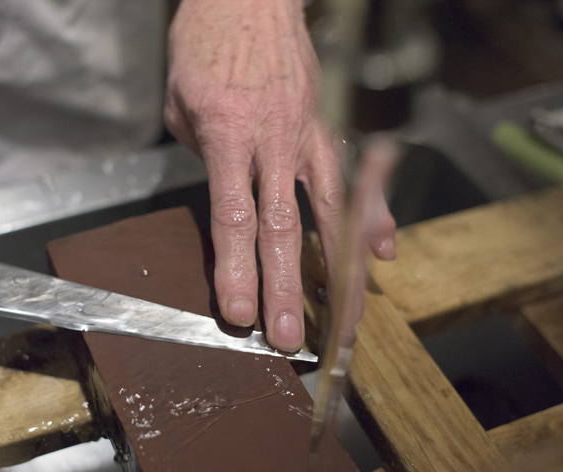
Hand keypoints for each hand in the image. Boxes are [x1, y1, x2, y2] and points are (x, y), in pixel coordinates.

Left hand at [165, 0, 395, 350]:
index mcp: (226, 135)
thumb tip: (223, 196)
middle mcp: (273, 140)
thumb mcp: (180, 102)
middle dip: (286, 288)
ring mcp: (307, 134)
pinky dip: (371, 217)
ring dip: (337, 271)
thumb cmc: (206, 42)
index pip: (233, 217)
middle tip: (290, 337)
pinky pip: (353, 179)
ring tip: (348, 318)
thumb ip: (203, 157)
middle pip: (282, 227)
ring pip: (329, 212)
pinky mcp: (328, 127)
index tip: (238, 312)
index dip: (236, 270)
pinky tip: (382, 253)